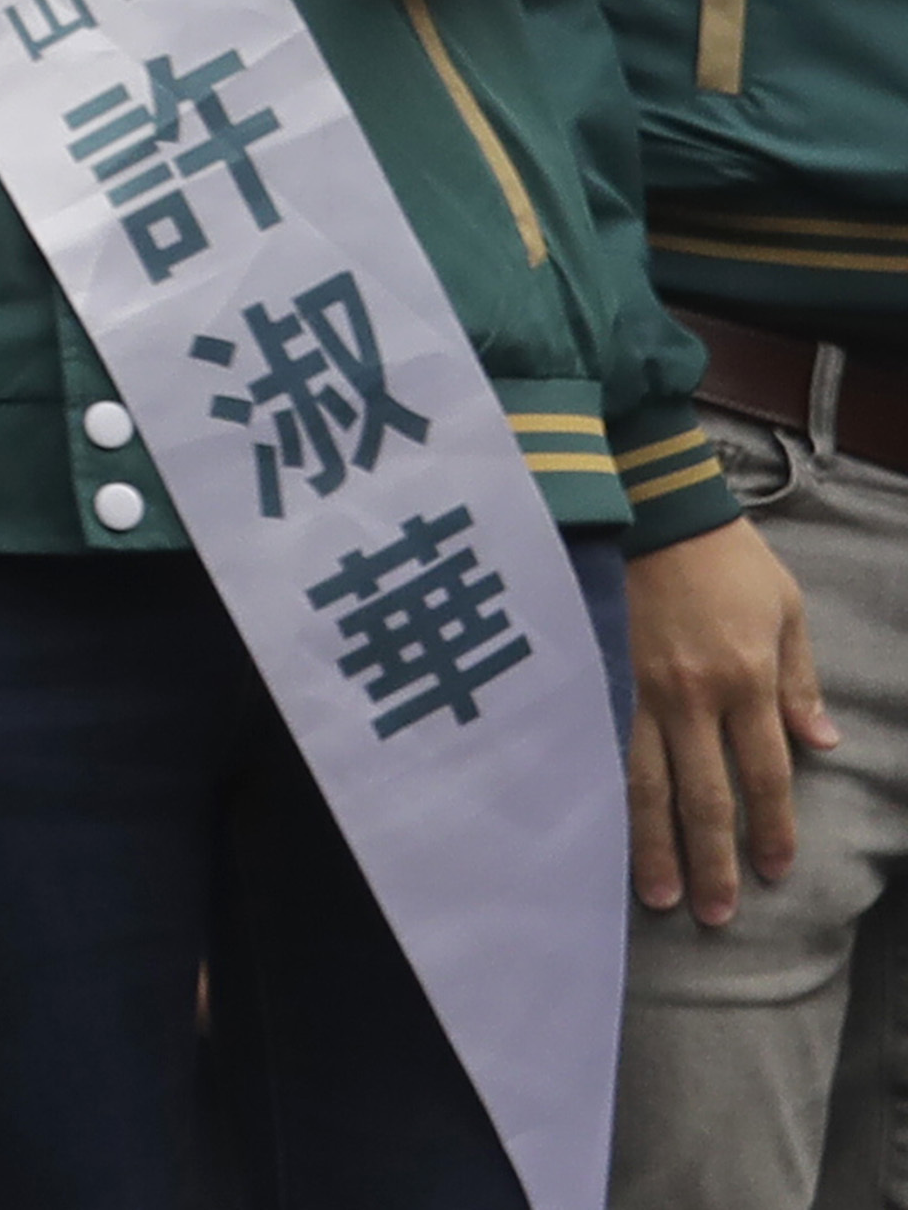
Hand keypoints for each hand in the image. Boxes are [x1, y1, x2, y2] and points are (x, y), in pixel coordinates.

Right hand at [629, 517, 832, 923]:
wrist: (647, 502)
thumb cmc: (725, 556)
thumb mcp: (785, 611)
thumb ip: (800, 683)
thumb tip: (821, 749)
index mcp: (745, 678)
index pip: (764, 774)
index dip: (772, 828)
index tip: (775, 872)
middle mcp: (690, 694)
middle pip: (704, 795)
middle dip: (713, 860)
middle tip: (718, 914)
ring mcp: (635, 686)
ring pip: (645, 783)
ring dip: (653, 846)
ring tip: (660, 896)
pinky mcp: (595, 673)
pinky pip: (600, 745)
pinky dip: (603, 793)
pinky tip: (597, 830)